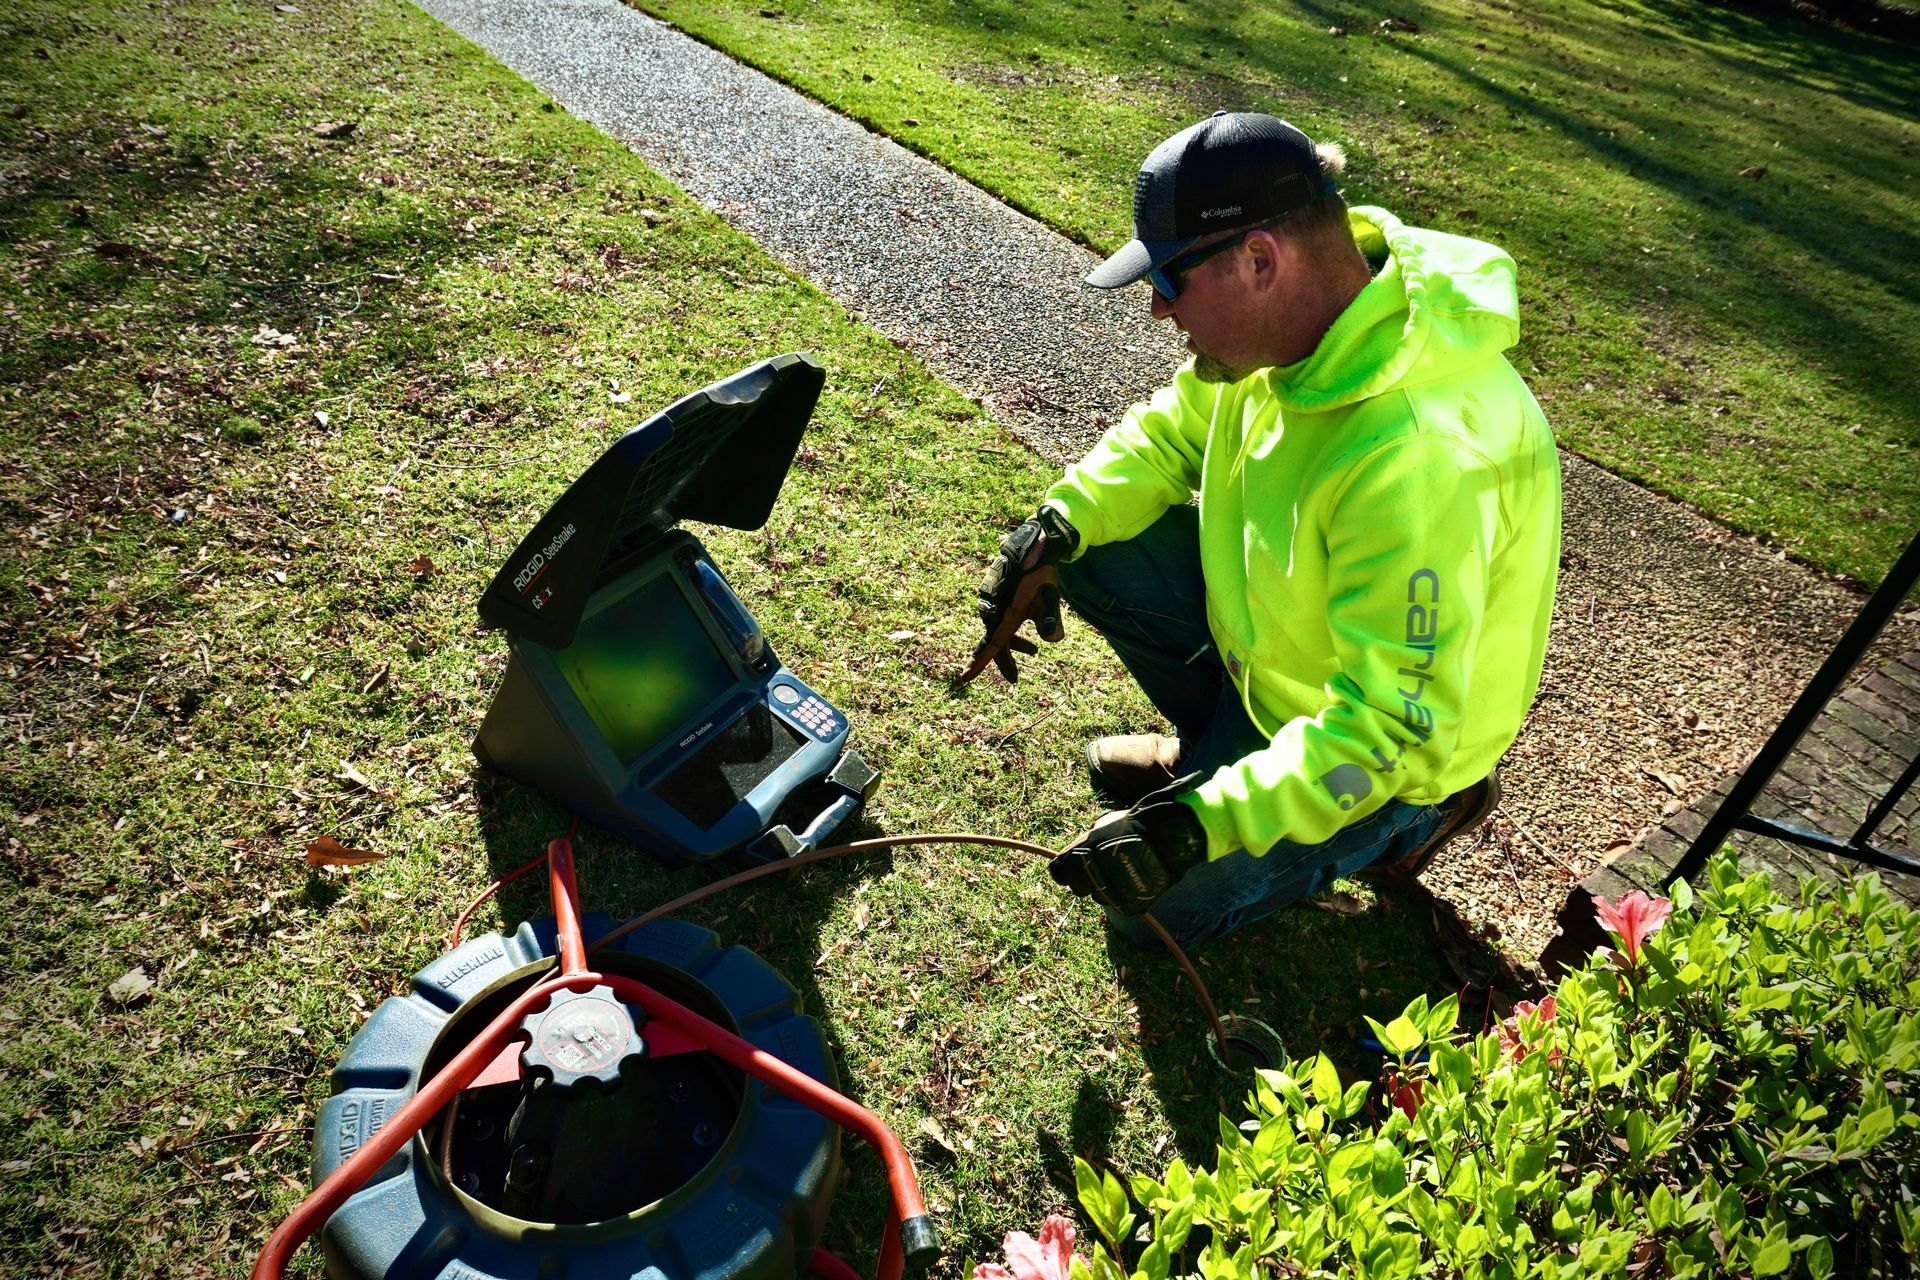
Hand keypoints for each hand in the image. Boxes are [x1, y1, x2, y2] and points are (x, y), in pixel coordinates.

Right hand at [959, 508, 1078, 683]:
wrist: (1030, 547)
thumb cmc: (1041, 572)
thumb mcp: (1051, 594)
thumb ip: (1051, 616)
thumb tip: (1053, 639)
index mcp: (1006, 612)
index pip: (992, 644)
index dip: (979, 663)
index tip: (965, 678)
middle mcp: (994, 609)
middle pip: (995, 642)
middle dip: (1005, 660)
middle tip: (1014, 678)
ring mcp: (991, 603)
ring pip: (998, 630)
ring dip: (1013, 642)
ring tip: (1033, 651)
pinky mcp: (992, 598)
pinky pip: (998, 620)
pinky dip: (1010, 629)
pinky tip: (1025, 627)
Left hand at [1048, 787, 1207, 914]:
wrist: (1164, 836)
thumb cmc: (1133, 825)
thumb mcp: (1102, 824)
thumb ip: (1085, 839)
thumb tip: (1080, 846)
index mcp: (1078, 855)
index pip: (1058, 873)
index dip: (1067, 870)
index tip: (1076, 867)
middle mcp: (1089, 876)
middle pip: (1077, 888)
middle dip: (1087, 880)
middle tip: (1103, 869)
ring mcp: (1109, 892)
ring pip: (1099, 897)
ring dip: (1107, 888)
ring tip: (1123, 872)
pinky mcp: (1127, 904)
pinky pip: (1119, 904)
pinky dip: (1126, 896)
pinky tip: (1135, 881)